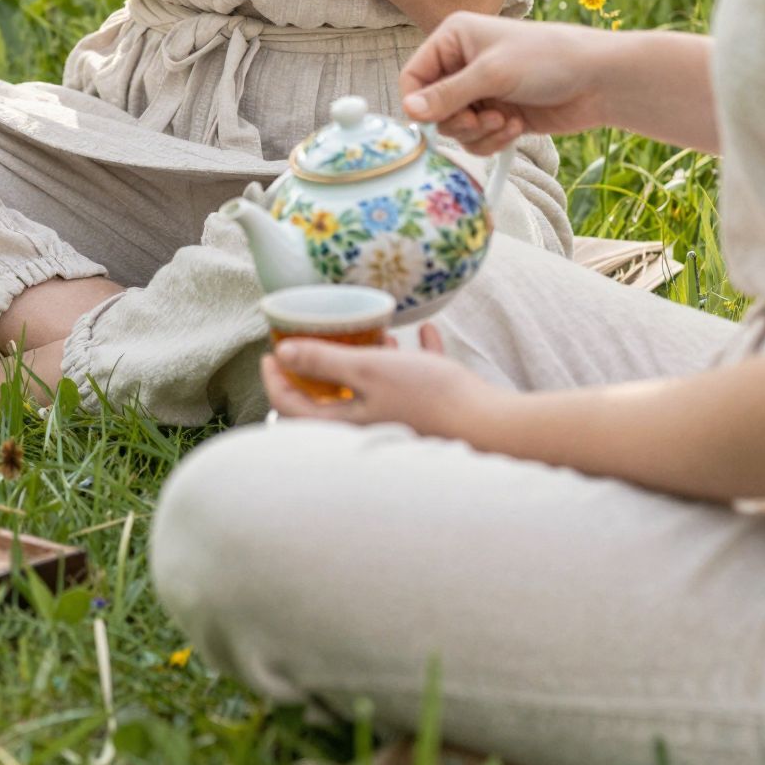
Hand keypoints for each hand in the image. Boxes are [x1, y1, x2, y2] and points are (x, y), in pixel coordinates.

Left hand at [261, 323, 500, 442]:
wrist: (495, 426)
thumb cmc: (429, 398)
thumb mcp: (368, 371)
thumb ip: (323, 362)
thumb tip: (282, 355)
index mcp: (347, 425)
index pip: (293, 408)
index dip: (276, 380)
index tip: (270, 353)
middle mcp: (371, 429)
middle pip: (332, 402)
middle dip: (323, 371)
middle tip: (314, 343)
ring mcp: (403, 424)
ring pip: (375, 392)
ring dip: (370, 363)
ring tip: (372, 335)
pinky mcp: (434, 416)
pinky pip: (417, 385)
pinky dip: (417, 361)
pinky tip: (427, 335)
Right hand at [399, 11, 613, 150]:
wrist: (598, 81)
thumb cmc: (547, 60)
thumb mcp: (492, 74)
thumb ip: (447, 95)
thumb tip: (409, 113)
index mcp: (453, 39)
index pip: (414, 76)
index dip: (418, 102)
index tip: (435, 120)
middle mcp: (462, 64)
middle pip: (432, 107)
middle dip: (457, 120)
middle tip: (481, 118)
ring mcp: (481, 92)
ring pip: (454, 128)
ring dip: (478, 132)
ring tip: (505, 121)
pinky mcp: (498, 115)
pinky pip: (477, 139)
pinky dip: (493, 139)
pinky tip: (517, 126)